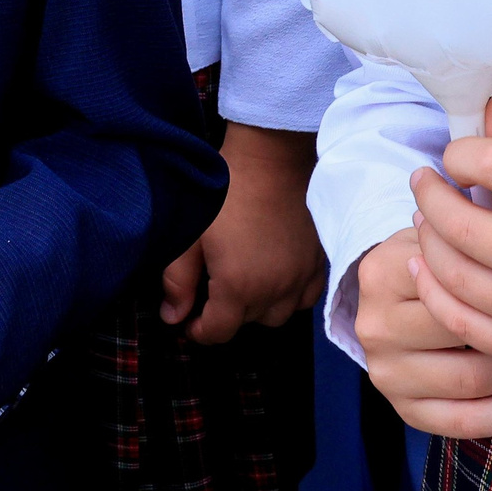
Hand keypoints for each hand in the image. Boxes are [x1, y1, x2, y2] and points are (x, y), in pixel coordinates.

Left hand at [161, 123, 326, 341]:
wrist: (272, 158)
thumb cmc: (225, 192)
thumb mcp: (190, 235)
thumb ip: (178, 281)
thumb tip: (173, 317)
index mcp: (239, 287)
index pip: (219, 332)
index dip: (199, 331)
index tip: (189, 320)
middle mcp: (275, 291)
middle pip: (248, 324)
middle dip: (226, 315)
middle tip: (211, 291)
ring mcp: (301, 278)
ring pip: (278, 315)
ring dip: (258, 307)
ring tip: (243, 282)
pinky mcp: (318, 263)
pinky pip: (305, 298)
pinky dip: (288, 296)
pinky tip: (274, 276)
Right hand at [355, 226, 491, 437]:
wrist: (395, 305)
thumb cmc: (434, 262)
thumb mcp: (439, 233)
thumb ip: (466, 224)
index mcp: (380, 272)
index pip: (448, 277)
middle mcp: (374, 324)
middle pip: (458, 330)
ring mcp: (386, 371)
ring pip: (469, 379)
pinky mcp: (404, 409)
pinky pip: (463, 422)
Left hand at [408, 93, 491, 394]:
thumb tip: (490, 107)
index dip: (462, 153)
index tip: (457, 155)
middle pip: (461, 225)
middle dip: (429, 195)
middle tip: (424, 182)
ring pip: (453, 275)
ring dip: (426, 241)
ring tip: (426, 220)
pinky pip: (462, 322)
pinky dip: (433, 290)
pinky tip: (428, 267)